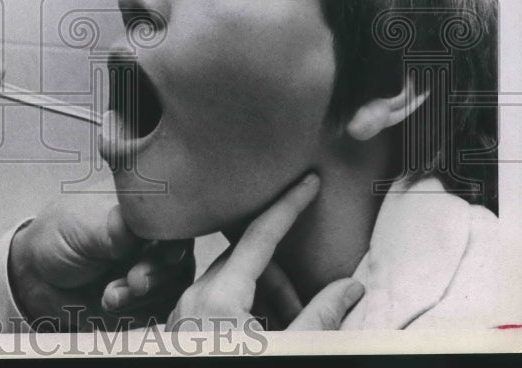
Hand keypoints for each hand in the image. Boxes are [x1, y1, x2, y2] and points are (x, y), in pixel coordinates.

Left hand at [8, 194, 193, 329]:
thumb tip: (130, 226)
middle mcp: (152, 234)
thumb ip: (109, 229)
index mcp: (140, 205)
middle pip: (180, 254)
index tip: (168, 255)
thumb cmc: (57, 236)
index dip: (175, 237)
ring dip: (144, 296)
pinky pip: (161, 307)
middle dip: (157, 273)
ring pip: (173, 284)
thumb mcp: (79, 226)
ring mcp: (152, 264)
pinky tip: (111, 303)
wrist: (37, 276)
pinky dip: (138, 311)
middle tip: (134, 282)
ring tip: (110, 295)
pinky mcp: (147, 295)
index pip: (173, 217)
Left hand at [164, 173, 363, 331]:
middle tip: (307, 306)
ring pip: (231, 283)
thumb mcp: (291, 350)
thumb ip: (321, 317)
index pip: (260, 234)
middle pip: (246, 261)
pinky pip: (216, 303)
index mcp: (218, 297)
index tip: (308, 180)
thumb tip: (352, 286)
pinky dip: (246, 312)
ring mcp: (182, 313)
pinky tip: (265, 335)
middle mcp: (193, 297)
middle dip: (283, 277)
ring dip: (265, 298)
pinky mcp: (179, 329)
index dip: (288, 205)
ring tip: (287, 328)